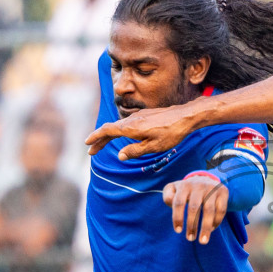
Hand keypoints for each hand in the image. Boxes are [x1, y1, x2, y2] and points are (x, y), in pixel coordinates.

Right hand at [87, 102, 202, 159]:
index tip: (87, 143)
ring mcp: (138, 116)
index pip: (107, 130)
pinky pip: (126, 124)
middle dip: (99, 140)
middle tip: (91, 151)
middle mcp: (132, 120)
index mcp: (131, 127)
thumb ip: (135, 151)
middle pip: (110, 129)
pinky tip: (121, 137)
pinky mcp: (145, 115)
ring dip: (109, 136)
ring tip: (103, 145)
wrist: (185, 116)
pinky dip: (118, 131)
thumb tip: (120, 156)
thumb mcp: (154, 147)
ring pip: (118, 126)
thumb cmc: (171, 133)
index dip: (96, 137)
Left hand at [163, 172, 228, 243]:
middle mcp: (198, 186)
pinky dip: (216, 222)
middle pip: (194, 208)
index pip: (179, 202)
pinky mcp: (223, 192)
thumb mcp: (174, 189)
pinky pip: (221, 210)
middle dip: (192, 225)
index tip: (178, 231)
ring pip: (209, 210)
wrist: (206, 178)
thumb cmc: (186, 190)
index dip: (178, 218)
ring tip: (203, 241)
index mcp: (184, 185)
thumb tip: (171, 202)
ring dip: (206, 227)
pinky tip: (211, 229)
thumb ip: (168, 196)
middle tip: (190, 238)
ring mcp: (212, 189)